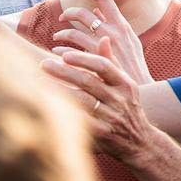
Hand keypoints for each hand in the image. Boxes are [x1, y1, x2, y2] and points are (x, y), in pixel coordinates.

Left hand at [42, 42, 151, 162]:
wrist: (141, 142)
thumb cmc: (128, 108)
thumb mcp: (126, 85)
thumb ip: (112, 63)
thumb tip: (103, 38)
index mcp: (125, 84)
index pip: (103, 66)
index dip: (83, 59)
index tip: (64, 54)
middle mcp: (119, 99)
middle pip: (88, 81)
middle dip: (64, 72)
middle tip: (43, 64)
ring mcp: (112, 117)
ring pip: (82, 101)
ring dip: (59, 91)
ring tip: (39, 83)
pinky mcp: (103, 134)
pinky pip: (81, 122)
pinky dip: (65, 113)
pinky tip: (49, 107)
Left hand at [52, 0, 153, 83]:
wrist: (141, 91)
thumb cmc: (133, 66)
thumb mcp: (129, 42)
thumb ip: (113, 24)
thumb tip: (96, 8)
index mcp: (123, 26)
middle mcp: (113, 33)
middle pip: (84, 14)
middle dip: (69, 13)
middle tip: (62, 17)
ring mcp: (103, 48)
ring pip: (74, 33)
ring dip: (61, 34)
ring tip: (56, 38)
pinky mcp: (94, 62)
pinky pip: (71, 52)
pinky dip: (62, 51)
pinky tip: (57, 53)